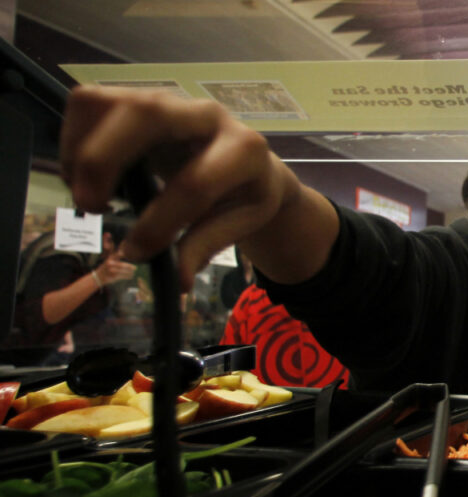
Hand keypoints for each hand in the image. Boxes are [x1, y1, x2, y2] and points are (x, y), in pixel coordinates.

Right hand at [61, 85, 303, 289]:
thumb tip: (177, 281)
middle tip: (92, 206)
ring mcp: (169, 101)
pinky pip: (90, 102)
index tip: (136, 252)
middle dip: (103, 160)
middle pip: (145, 113)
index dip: (161, 222)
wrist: (246, 159)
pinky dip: (74, 138)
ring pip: (108, 101)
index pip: (196, 182)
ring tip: (87, 193)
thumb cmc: (242, 192)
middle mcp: (206, 115)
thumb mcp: (241, 221)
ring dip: (81, 148)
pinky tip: (86, 174)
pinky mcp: (138, 98)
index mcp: (243, 150)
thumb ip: (207, 245)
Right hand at [93, 253, 135, 285]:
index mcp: (110, 259)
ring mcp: (111, 270)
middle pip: (121, 265)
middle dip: (129, 267)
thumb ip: (115, 256)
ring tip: (133, 273)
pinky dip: (127, 277)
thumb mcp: (108, 260)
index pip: (117, 255)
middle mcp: (110, 264)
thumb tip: (122, 252)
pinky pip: (122, 276)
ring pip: (123, 272)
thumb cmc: (105, 268)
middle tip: (135, 268)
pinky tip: (130, 276)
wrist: (98, 277)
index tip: (126, 254)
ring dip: (129, 273)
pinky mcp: (113, 277)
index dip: (121, 254)